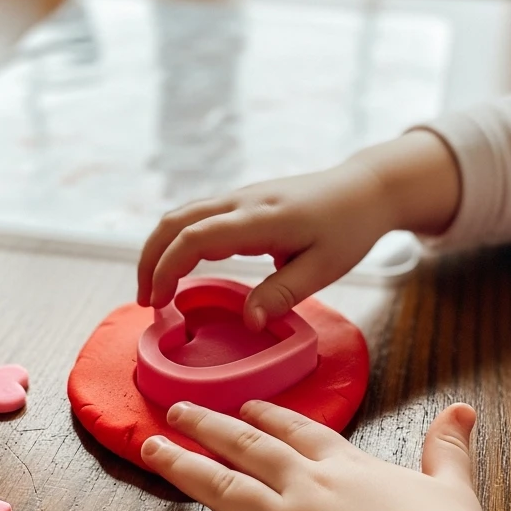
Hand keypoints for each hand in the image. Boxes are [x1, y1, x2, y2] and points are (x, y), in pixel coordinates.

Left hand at [132, 398, 490, 510]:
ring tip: (150, 449)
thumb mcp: (453, 486)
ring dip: (183, 468)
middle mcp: (308, 490)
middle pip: (247, 450)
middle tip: (175, 410)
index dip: (267, 418)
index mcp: (347, 469)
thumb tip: (463, 409)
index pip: (297, 434)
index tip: (245, 406)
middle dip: (209, 427)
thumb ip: (448, 446)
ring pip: (223, 490)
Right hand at [136, 130, 461, 329]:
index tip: (158, 303)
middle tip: (145, 300)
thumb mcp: (324, 268)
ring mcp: (240, 197)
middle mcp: (241, 202)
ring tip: (156, 289)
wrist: (364, 189)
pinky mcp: (243, 201)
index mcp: (259, 219)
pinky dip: (178, 240)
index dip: (167, 269)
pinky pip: (197, 216)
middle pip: (174, 222)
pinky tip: (180, 267)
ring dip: (160, 249)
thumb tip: (247, 320)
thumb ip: (283, 293)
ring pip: (182, 215)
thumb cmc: (349, 228)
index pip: (195, 238)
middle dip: (149, 259)